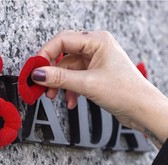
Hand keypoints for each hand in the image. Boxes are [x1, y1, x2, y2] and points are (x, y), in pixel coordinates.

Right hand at [32, 30, 167, 147]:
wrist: (142, 110)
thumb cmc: (126, 92)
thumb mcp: (88, 84)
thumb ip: (60, 78)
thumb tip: (39, 74)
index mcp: (97, 41)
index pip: (62, 40)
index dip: (45, 54)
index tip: (35, 69)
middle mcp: (95, 48)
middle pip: (63, 55)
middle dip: (52, 72)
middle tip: (41, 84)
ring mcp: (94, 61)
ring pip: (67, 69)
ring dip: (59, 83)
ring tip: (53, 95)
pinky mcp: (94, 74)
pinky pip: (74, 78)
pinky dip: (69, 90)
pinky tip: (71, 101)